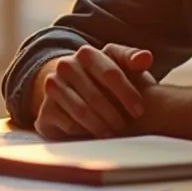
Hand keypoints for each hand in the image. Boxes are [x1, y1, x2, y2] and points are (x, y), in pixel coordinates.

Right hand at [35, 44, 155, 139]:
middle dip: (114, 115)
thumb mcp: (120, 66)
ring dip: (101, 126)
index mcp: (87, 53)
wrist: (72, 91)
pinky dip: (85, 133)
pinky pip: (68, 124)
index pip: (110, 73)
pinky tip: (96, 137)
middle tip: (127, 128)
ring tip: (114, 134)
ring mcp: (52, 86)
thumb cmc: (105, 80)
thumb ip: (133, 60)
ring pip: (81, 111)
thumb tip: (146, 58)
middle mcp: (66, 65)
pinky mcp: (45, 109)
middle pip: (95, 95)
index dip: (127, 93)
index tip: (139, 110)